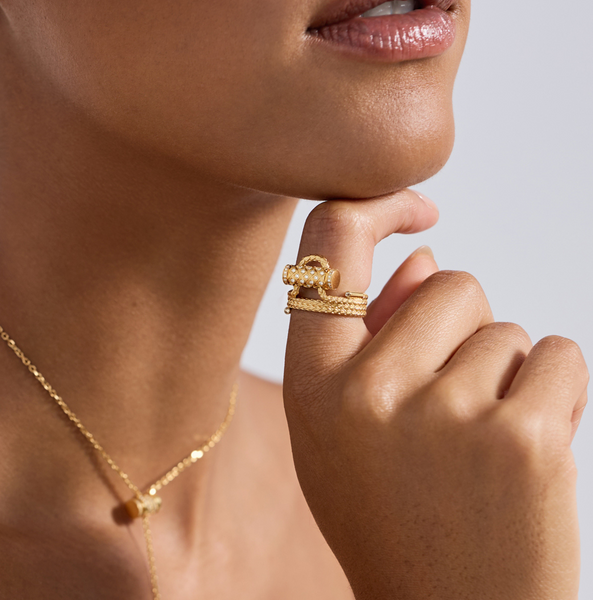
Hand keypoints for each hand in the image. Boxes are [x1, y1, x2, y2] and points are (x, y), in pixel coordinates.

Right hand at [283, 191, 587, 599]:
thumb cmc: (394, 511)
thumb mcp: (349, 428)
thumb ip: (374, 333)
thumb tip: (424, 259)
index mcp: (313, 384)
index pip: (328, 244)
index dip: (375, 208)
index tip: (415, 209)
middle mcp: (368, 390)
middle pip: (450, 282)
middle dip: (463, 327)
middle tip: (451, 406)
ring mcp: (445, 414)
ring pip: (505, 327)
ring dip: (503, 371)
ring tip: (480, 445)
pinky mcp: (521, 437)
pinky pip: (558, 356)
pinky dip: (554, 390)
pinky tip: (525, 450)